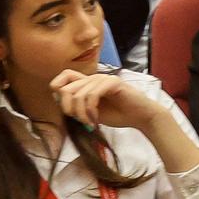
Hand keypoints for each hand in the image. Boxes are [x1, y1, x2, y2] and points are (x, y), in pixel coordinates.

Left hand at [49, 69, 165, 133]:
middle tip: (80, 120)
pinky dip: (90, 111)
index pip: (63, 76)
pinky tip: (96, 119)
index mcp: (88, 83)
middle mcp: (93, 78)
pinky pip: (92, 96)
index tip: (68, 110)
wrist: (140, 117)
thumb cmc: (118, 115)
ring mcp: (103, 79)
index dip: (58, 91)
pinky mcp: (113, 83)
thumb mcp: (90, 112)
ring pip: (78, 95)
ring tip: (90, 122)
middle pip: (66, 89)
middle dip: (68, 109)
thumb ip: (76, 105)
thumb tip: (57, 99)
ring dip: (81, 114)